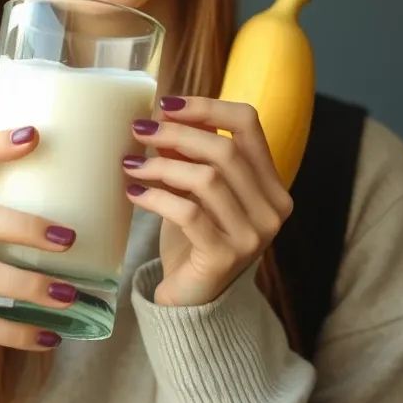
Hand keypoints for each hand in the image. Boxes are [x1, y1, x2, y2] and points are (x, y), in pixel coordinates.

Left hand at [122, 97, 293, 306]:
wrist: (192, 299)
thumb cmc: (194, 237)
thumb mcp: (194, 189)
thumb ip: (187, 155)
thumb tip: (160, 115)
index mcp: (270, 184)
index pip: (249, 124)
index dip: (207, 106)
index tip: (167, 104)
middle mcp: (272, 208)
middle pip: (225, 149)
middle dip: (177, 134)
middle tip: (139, 130)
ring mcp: (254, 235)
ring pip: (207, 179)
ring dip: (161, 165)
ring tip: (130, 165)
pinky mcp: (226, 257)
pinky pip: (188, 213)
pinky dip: (156, 197)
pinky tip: (134, 193)